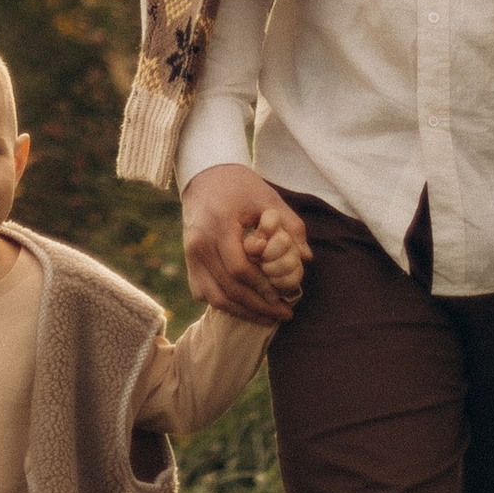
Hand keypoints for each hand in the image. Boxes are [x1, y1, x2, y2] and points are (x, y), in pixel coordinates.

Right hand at [181, 164, 301, 323]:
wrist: (204, 175)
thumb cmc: (240, 185)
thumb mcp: (268, 198)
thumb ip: (290, 226)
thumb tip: (306, 258)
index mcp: (218, 224)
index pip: (238, 268)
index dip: (261, 287)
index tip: (283, 297)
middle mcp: (199, 242)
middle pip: (226, 288)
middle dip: (256, 307)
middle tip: (282, 314)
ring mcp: (189, 252)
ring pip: (213, 296)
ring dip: (241, 312)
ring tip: (266, 318)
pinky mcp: (188, 259)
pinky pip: (202, 292)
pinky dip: (223, 303)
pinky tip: (244, 306)